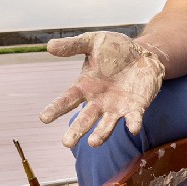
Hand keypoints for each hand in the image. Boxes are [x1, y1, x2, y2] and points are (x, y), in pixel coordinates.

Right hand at [39, 31, 164, 147]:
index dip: (55, 108)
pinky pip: (134, 118)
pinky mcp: (136, 108)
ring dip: (101, 134)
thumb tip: (49, 46)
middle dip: (76, 130)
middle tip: (67, 143)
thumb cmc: (114, 49)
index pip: (67, 100)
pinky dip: (133, 124)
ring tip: (93, 143)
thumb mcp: (92, 42)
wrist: (143, 53)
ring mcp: (116, 107)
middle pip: (84, 119)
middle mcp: (98, 102)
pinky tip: (133, 128)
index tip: (43, 118)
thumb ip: (72, 45)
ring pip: (106, 125)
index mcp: (84, 86)